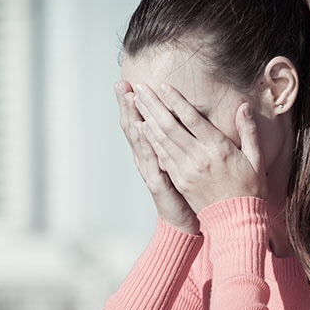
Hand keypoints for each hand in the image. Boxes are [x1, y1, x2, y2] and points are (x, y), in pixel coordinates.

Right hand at [115, 81, 199, 233]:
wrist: (184, 226)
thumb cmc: (188, 196)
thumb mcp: (183, 167)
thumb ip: (181, 145)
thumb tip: (183, 123)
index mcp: (153, 154)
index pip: (142, 123)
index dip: (134, 104)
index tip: (130, 83)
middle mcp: (146, 160)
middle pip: (133, 126)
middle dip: (127, 104)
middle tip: (121, 82)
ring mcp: (149, 170)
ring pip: (138, 139)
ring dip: (132, 116)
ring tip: (128, 96)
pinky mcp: (156, 182)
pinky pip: (150, 158)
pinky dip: (145, 141)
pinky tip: (141, 125)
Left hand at [132, 83, 264, 213]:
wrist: (236, 220)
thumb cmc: (249, 188)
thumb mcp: (256, 158)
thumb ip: (248, 130)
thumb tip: (244, 106)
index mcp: (218, 149)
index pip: (192, 119)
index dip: (176, 101)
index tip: (163, 86)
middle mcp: (199, 158)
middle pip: (170, 126)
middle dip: (153, 105)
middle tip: (140, 88)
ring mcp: (186, 170)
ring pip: (161, 140)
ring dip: (147, 118)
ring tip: (136, 102)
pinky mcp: (179, 181)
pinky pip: (161, 157)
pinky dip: (150, 141)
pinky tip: (142, 128)